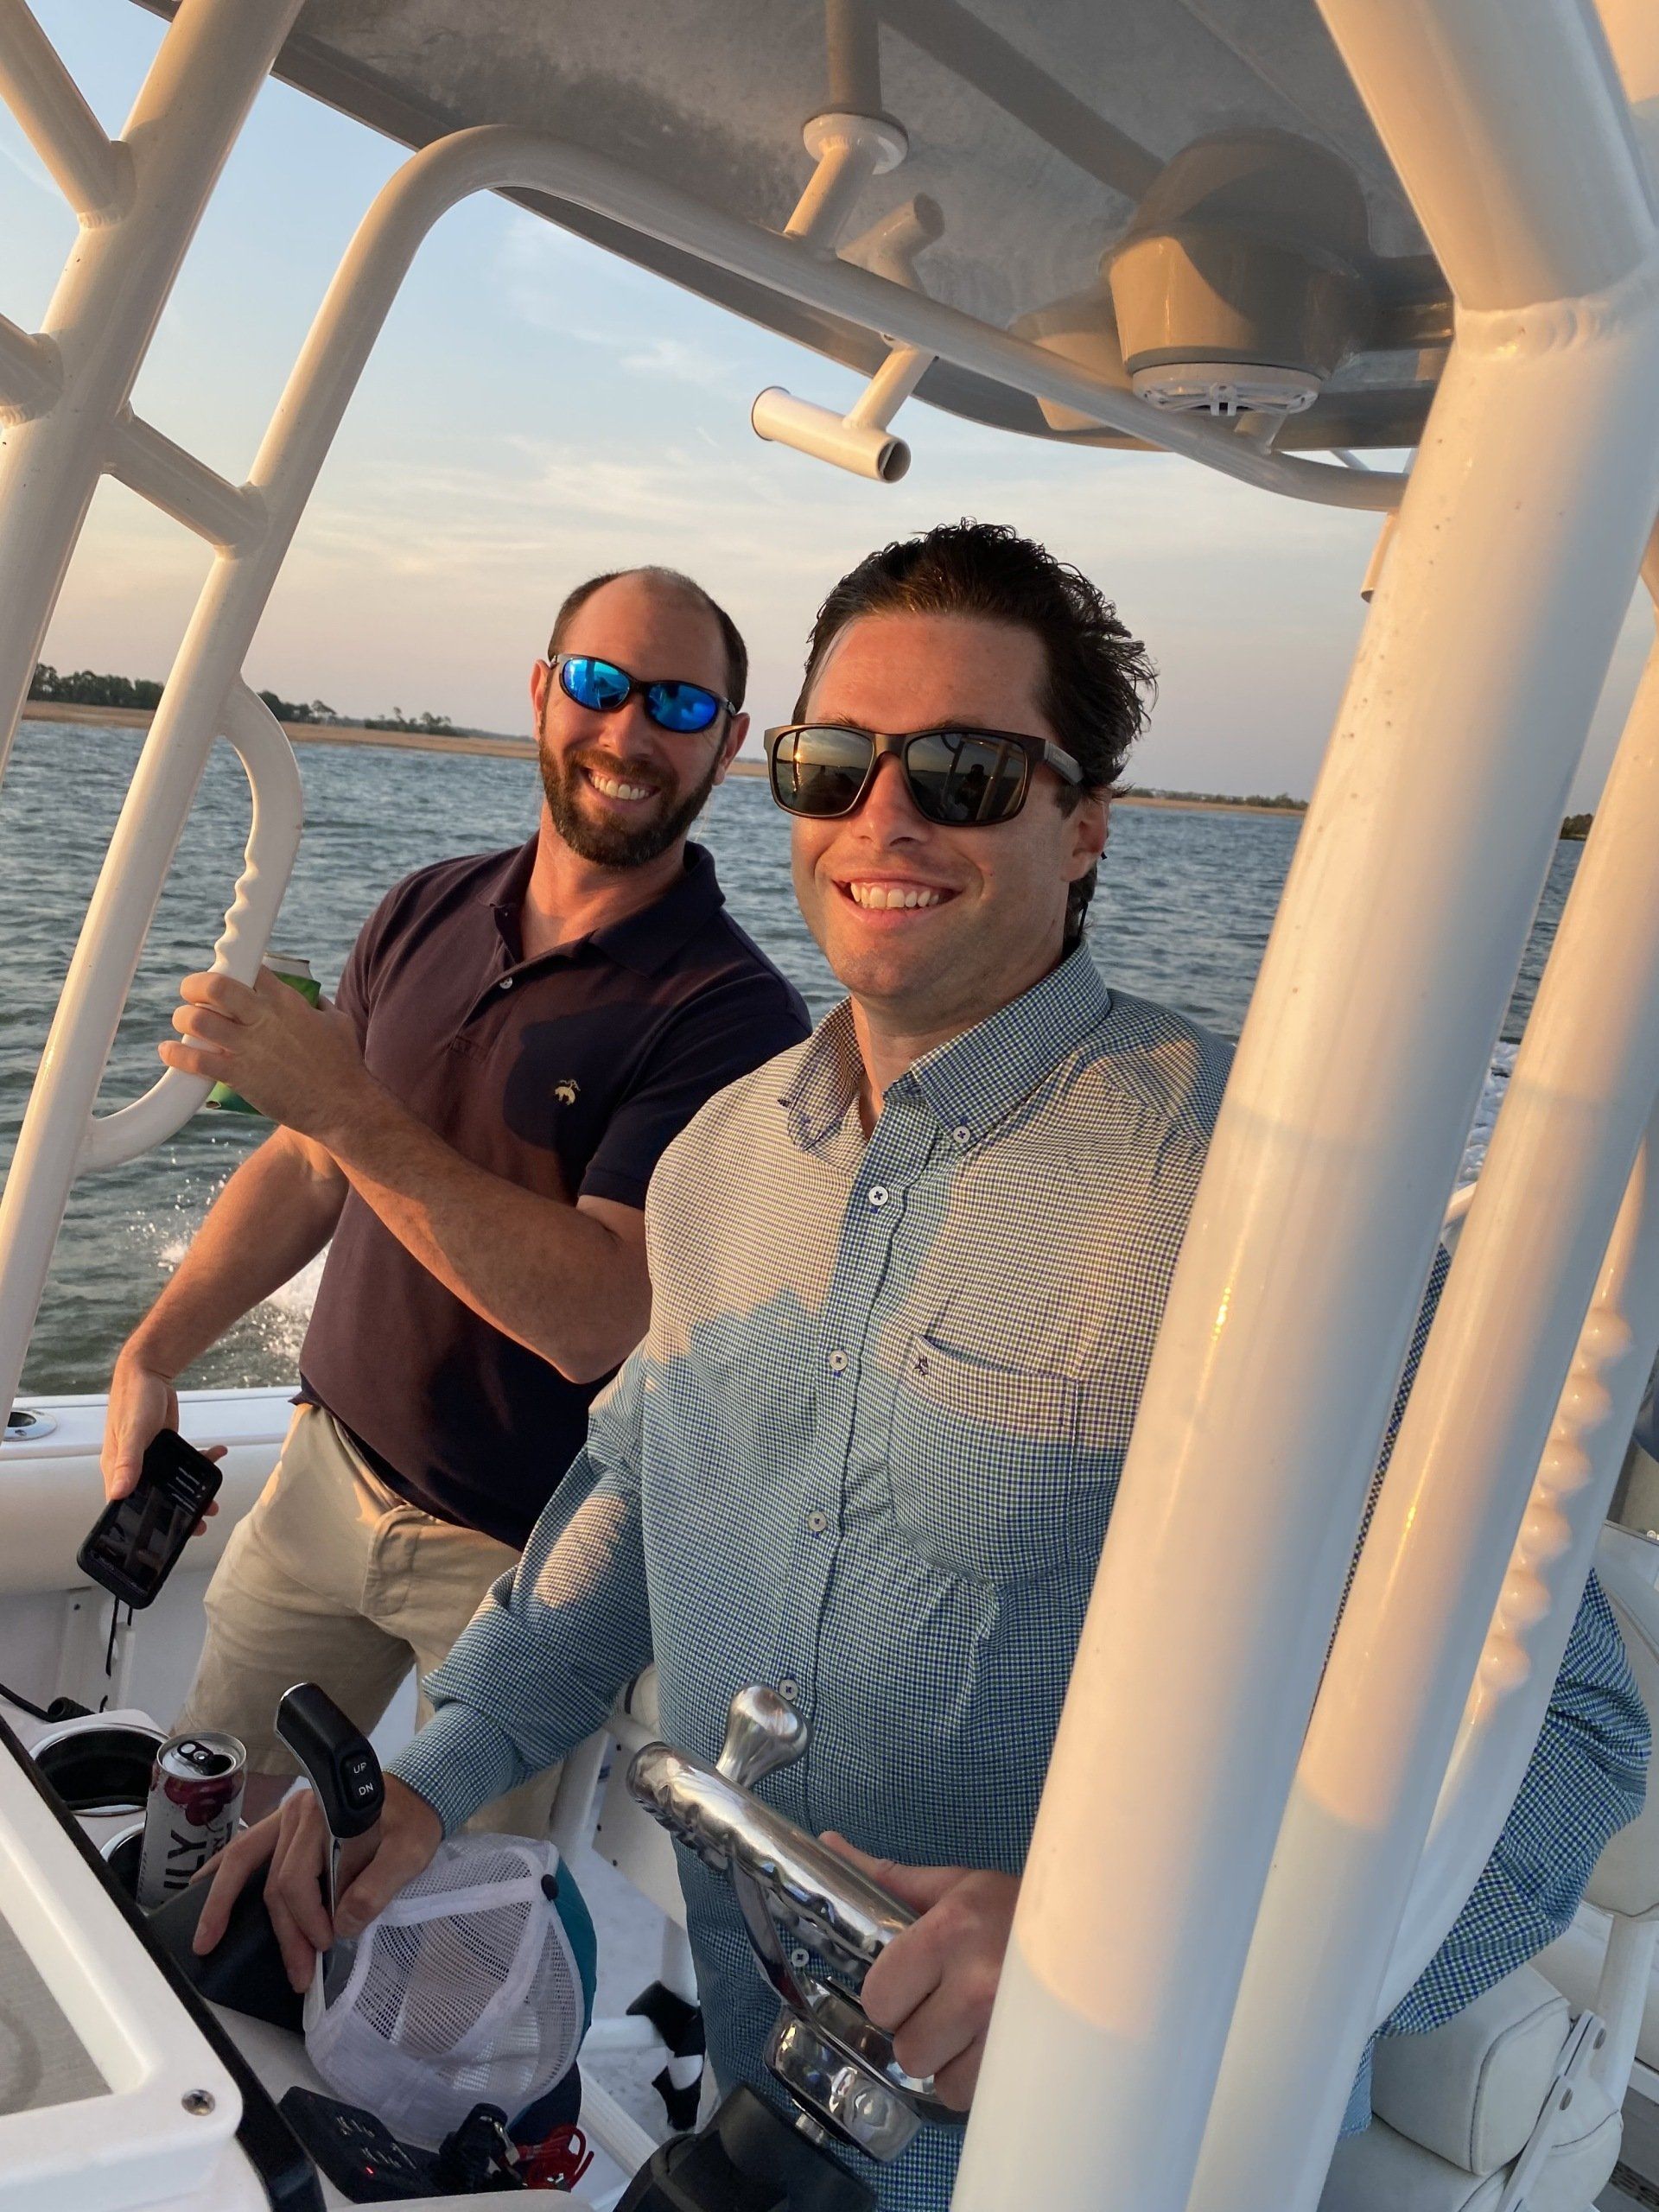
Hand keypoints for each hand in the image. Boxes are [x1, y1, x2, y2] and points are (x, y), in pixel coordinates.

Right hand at [100, 1352, 221, 1528]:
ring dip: (192, 1492)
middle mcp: (133, 1468)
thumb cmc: (133, 1401)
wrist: (148, 1371)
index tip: (164, 1540)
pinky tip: (219, 1453)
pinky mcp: (166, 1447)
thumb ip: (128, 1462)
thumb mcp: (132, 1432)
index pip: (127, 1507)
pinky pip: (184, 1461)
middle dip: (176, 1512)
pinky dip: (201, 1460)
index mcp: (116, 1470)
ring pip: (172, 1483)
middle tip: (200, 1524)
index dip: (143, 1524)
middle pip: (154, 1498)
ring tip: (213, 1501)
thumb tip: (118, 1494)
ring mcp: (151, 1458)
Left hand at [160, 967, 368, 1142]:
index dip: (233, 968)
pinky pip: (196, 1061)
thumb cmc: (344, 1066)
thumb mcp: (338, 1022)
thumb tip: (310, 998)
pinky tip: (169, 1052)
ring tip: (184, 1024)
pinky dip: (176, 1055)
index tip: (227, 976)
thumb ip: (318, 1005)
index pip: (250, 968)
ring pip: (197, 1021)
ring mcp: (250, 1047)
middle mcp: (265, 1019)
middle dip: (194, 985)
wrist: (344, 1107)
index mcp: (287, 1002)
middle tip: (191, 993)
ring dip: (183, 1019)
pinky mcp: (240, 1076)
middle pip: (214, 986)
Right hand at [193, 1774, 443, 1992]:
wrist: (416, 1791)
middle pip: (274, 1882)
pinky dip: (222, 1870)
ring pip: (246, 1862)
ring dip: (224, 1903)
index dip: (307, 1920)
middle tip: (296, 1974)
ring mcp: (287, 1817)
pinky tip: (200, 1888)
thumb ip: (377, 1887)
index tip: (326, 1946)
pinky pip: (246, 1847)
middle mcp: (299, 1813)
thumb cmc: (412, 1821)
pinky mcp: (284, 1826)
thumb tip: (342, 1925)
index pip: (297, 1880)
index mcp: (326, 1817)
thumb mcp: (410, 1852)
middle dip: (283, 1933)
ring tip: (206, 1939)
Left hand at [823, 1834, 1018, 2109]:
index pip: (879, 1997)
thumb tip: (829, 1844)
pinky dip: (975, 2080)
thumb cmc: (1018, 1909)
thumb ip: (889, 1879)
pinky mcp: (1028, 2063)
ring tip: (971, 2026)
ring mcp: (1005, 2031)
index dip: (890, 1996)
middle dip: (920, 2031)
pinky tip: (991, 2045)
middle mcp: (975, 1984)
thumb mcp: (957, 1885)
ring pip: (939, 2081)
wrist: (1096, 1930)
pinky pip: (974, 2097)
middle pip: (907, 2049)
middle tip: (946, 2004)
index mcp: (949, 1932)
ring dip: (949, 2061)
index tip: (913, 1983)